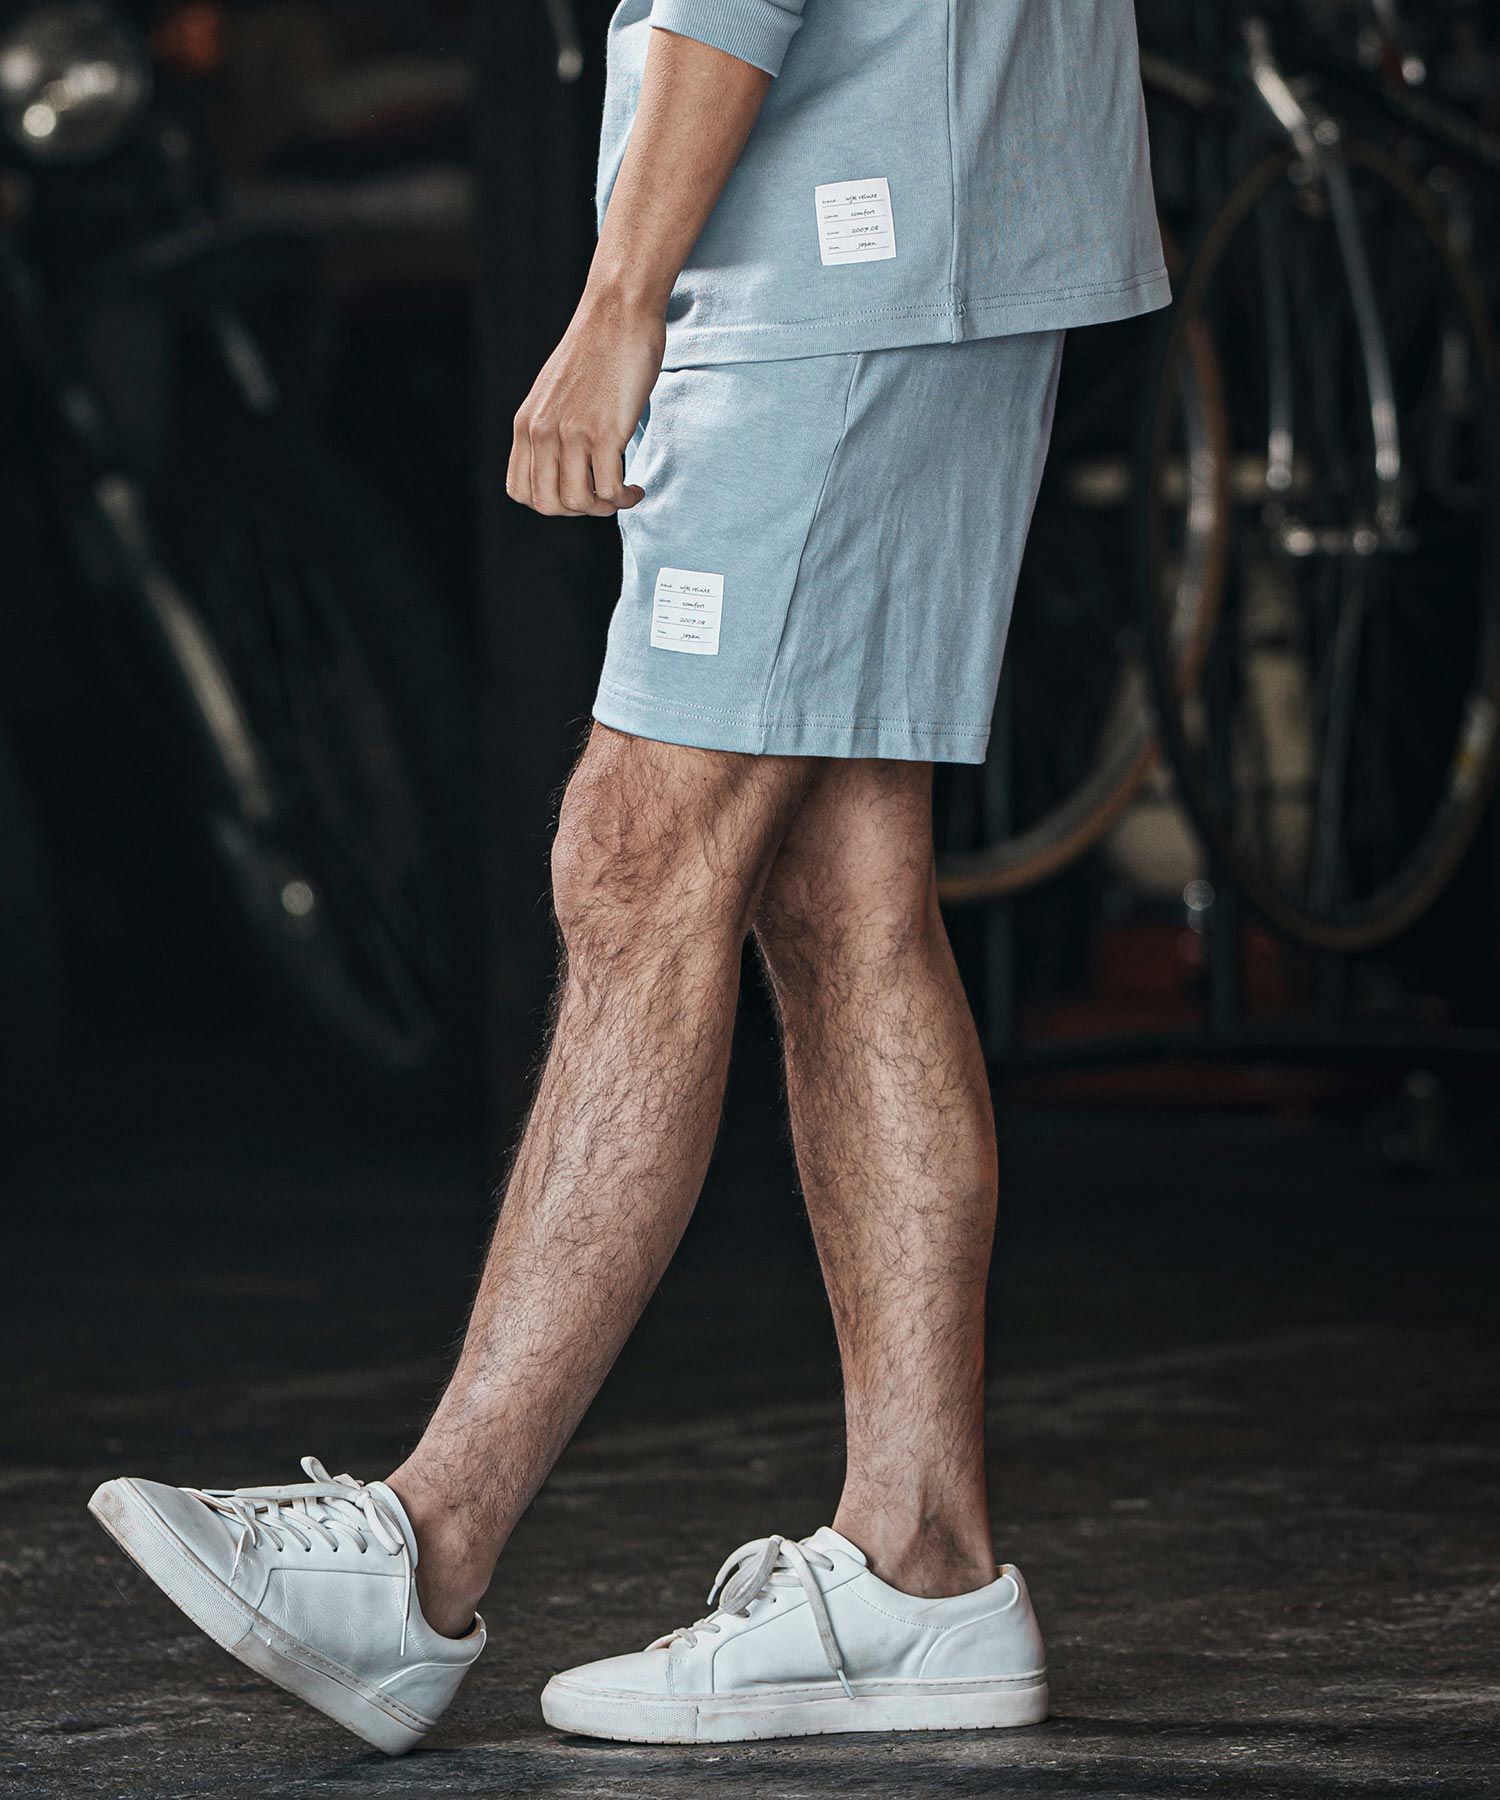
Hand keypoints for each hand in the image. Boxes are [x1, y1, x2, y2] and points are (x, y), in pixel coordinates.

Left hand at [507, 286, 664, 517]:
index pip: (521, 491)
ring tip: (622, 493)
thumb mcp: (554, 391)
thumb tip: (564, 461)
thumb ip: (550, 425)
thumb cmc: (595, 349)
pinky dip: (625, 498)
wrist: (617, 313)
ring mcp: (571, 434)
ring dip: (604, 508)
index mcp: (526, 424)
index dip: (550, 504)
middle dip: (578, 512)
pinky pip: (610, 489)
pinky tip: (636, 488)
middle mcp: (542, 432)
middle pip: (548, 505)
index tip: (576, 493)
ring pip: (579, 502)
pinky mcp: (603, 433)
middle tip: (601, 498)